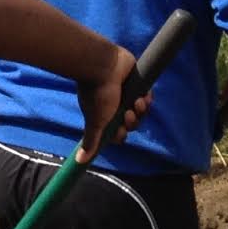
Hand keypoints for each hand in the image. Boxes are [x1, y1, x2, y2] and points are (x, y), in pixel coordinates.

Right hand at [73, 45, 150, 160]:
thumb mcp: (95, 122)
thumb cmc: (98, 95)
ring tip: (136, 101)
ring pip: (140, 110)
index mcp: (106, 115)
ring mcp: (126, 93)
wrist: (103, 66)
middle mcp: (116, 105)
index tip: (120, 129)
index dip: (123, 133)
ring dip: (140, 109)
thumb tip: (80, 162)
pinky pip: (146, 95)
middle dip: (132, 121)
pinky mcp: (136, 82)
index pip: (119, 132)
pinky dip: (146, 98)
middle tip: (128, 113)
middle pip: (131, 122)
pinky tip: (143, 95)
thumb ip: (91, 142)